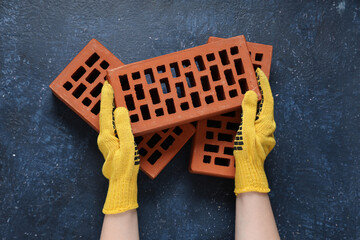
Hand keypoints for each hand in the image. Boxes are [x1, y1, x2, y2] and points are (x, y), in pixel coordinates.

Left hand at [97, 81, 139, 213]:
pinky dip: (114, 118)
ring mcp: (107, 142)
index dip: (107, 97)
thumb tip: (119, 110)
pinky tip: (120, 117)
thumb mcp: (128, 145)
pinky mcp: (112, 146)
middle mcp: (104, 137)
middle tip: (110, 87)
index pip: (106, 112)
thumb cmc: (126, 166)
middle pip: (105, 114)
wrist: (122, 183)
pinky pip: (112, 126)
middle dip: (107, 100)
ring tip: (115, 98)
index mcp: (107, 136)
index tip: (107, 84)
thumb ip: (124, 127)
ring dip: (110, 108)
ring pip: (108, 120)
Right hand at [234, 68, 275, 194]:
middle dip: (260, 92)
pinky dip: (254, 114)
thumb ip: (249, 111)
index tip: (259, 72)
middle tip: (251, 81)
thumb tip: (252, 93)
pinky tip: (247, 114)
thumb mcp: (245, 128)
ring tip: (247, 96)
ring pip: (262, 114)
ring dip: (257, 104)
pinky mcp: (263, 139)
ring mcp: (267, 134)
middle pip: (266, 105)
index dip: (263, 84)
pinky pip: (259, 122)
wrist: (250, 170)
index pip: (267, 98)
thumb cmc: (247, 150)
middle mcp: (270, 127)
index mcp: (267, 122)